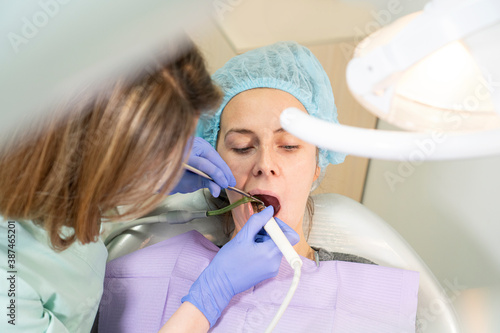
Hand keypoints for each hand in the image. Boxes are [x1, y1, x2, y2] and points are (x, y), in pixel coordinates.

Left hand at [170, 137, 235, 196]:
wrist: (163, 171)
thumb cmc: (173, 178)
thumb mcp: (188, 183)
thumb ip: (204, 183)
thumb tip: (218, 190)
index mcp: (182, 155)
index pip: (204, 164)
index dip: (217, 175)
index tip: (224, 185)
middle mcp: (188, 145)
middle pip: (212, 156)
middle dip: (223, 170)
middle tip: (231, 183)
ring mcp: (194, 142)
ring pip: (213, 154)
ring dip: (223, 167)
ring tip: (230, 180)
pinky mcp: (199, 143)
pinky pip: (212, 154)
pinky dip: (218, 163)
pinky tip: (224, 172)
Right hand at [181, 206, 299, 326]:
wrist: (220, 283)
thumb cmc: (228, 261)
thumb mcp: (242, 237)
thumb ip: (258, 221)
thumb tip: (270, 210)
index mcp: (270, 253)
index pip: (291, 236)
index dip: (281, 226)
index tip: (266, 224)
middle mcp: (275, 263)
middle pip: (282, 240)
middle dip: (269, 233)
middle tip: (252, 233)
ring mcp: (272, 269)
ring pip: (275, 247)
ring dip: (264, 240)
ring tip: (248, 244)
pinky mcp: (268, 272)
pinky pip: (271, 255)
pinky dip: (263, 249)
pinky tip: (249, 251)